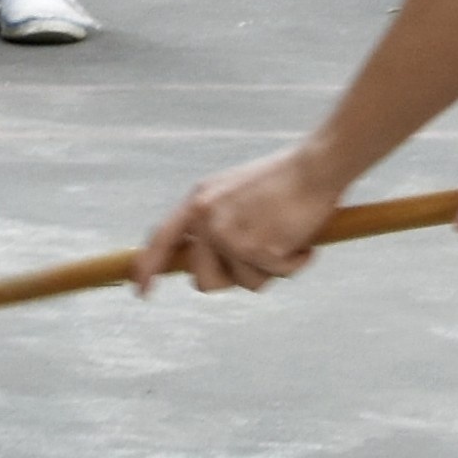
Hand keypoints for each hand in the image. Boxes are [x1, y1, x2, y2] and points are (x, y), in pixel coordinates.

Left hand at [137, 143, 350, 294]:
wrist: (317, 166)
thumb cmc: (285, 181)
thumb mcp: (235, 196)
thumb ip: (214, 225)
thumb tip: (201, 268)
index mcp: (199, 200)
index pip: (163, 239)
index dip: (147, 267)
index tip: (140, 291)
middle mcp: (207, 218)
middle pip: (204, 280)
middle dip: (232, 278)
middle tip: (262, 255)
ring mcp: (230, 234)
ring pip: (246, 283)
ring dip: (271, 269)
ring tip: (287, 236)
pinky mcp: (257, 249)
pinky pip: (278, 276)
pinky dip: (296, 263)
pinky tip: (303, 238)